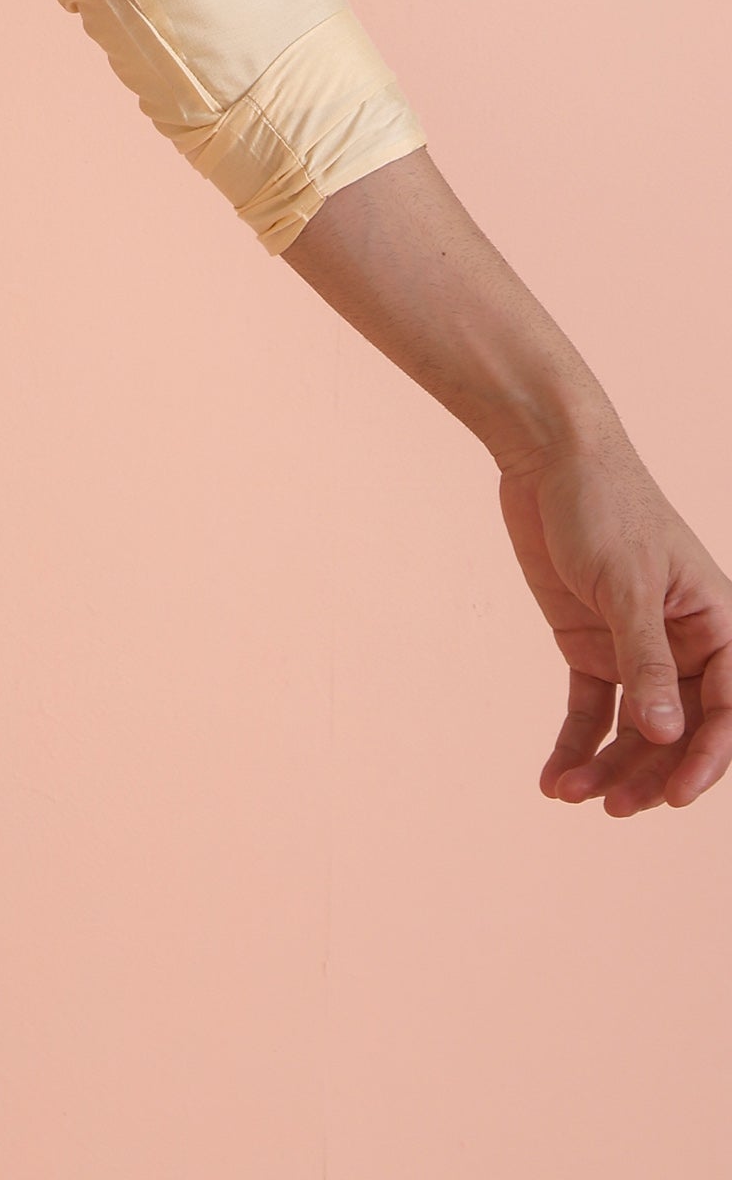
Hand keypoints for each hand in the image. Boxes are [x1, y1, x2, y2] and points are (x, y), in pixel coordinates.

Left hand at [497, 433, 731, 815]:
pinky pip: (592, 709)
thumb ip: (646, 659)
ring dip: (608, 766)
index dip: (707, 759)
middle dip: (649, 774)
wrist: (548, 455)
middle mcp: (684, 645)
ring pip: (635, 729)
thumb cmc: (602, 503)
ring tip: (569, 793)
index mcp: (716, 625)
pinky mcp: (590, 644)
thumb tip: (667, 736)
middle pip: (679, 731)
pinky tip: (554, 776)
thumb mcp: (625, 582)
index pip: (727, 711)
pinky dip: (576, 743)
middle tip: (611, 807)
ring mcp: (635, 648)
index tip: (676, 798)